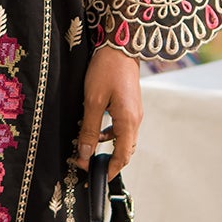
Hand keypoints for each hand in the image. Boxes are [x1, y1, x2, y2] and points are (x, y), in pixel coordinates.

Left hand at [75, 44, 141, 179]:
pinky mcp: (130, 106)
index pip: (122, 156)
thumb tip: (86, 154)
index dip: (109, 169)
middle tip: (87, 164)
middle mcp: (135, 120)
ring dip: (107, 147)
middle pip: (125, 150)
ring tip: (87, 149)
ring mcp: (135, 112)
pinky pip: (122, 127)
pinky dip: (109, 134)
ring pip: (123, 139)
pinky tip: (95, 130)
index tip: (93, 176)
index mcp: (128, 121)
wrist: (120, 45)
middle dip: (108, 161)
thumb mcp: (93, 101)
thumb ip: (89, 129)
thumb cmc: (106, 70)